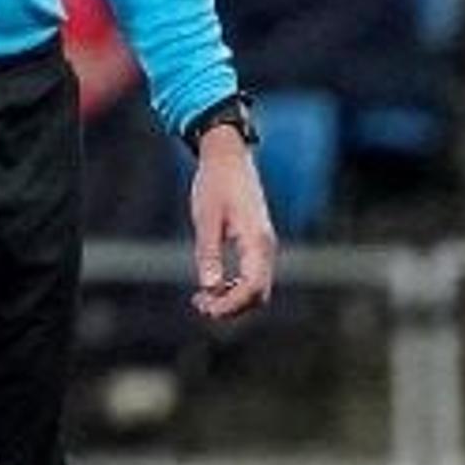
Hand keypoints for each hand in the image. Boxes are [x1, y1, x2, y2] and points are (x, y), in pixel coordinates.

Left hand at [188, 126, 276, 320]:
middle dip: (231, 307)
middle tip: (199, 305)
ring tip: (200, 298)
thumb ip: (208, 252)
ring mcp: (263, 247)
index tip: (204, 307)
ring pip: (256, 289)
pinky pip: (252, 277)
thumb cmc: (214, 184)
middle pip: (259, 294)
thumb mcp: (206, 217)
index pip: (253, 287)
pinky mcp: (256, 245)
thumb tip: (208, 287)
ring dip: (232, 300)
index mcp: (256, 240)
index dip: (231, 304)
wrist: (228, 157)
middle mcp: (265, 247)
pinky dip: (234, 288)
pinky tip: (211, 286)